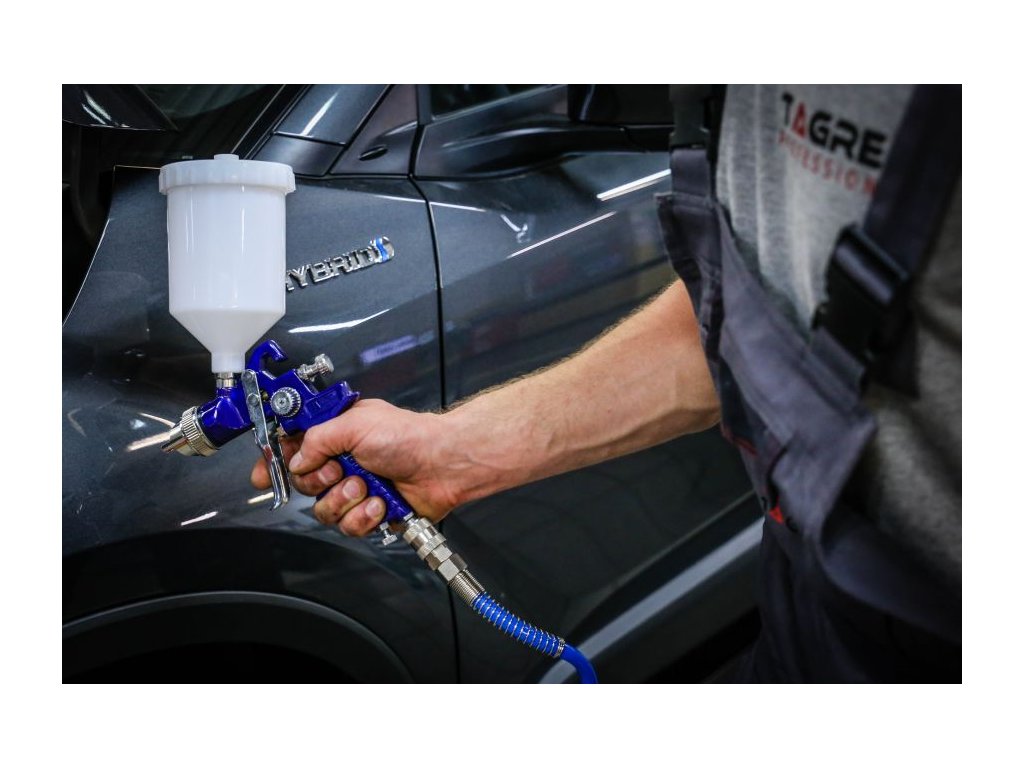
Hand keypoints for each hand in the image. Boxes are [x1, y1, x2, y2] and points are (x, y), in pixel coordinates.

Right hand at [250, 399, 460, 536]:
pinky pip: (348, 525)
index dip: (275, 461)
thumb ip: (317, 439)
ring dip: (344, 500)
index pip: (293, 447)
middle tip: (341, 471)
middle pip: (303, 484)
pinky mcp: (370, 512)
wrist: (444, 465)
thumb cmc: (410, 437)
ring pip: (323, 509)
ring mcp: (356, 488)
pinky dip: (364, 516)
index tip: (264, 474)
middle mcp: (343, 461)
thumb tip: (297, 459)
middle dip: (320, 481)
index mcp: (336, 433)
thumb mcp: (356, 424)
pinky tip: (380, 503)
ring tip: (366, 486)